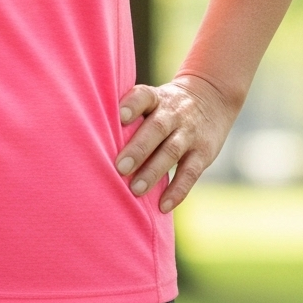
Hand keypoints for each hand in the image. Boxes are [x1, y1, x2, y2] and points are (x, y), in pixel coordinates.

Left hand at [114, 73, 237, 212]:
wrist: (211, 97)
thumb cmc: (165, 106)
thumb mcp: (153, 99)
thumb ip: (130, 113)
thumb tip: (92, 135)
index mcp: (157, 98)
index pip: (144, 97)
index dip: (132, 105)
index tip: (119, 117)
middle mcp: (174, 113)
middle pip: (157, 128)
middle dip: (138, 148)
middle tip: (119, 168)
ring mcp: (190, 132)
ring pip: (172, 151)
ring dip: (154, 171)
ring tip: (136, 190)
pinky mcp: (204, 152)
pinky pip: (191, 172)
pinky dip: (178, 190)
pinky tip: (163, 206)